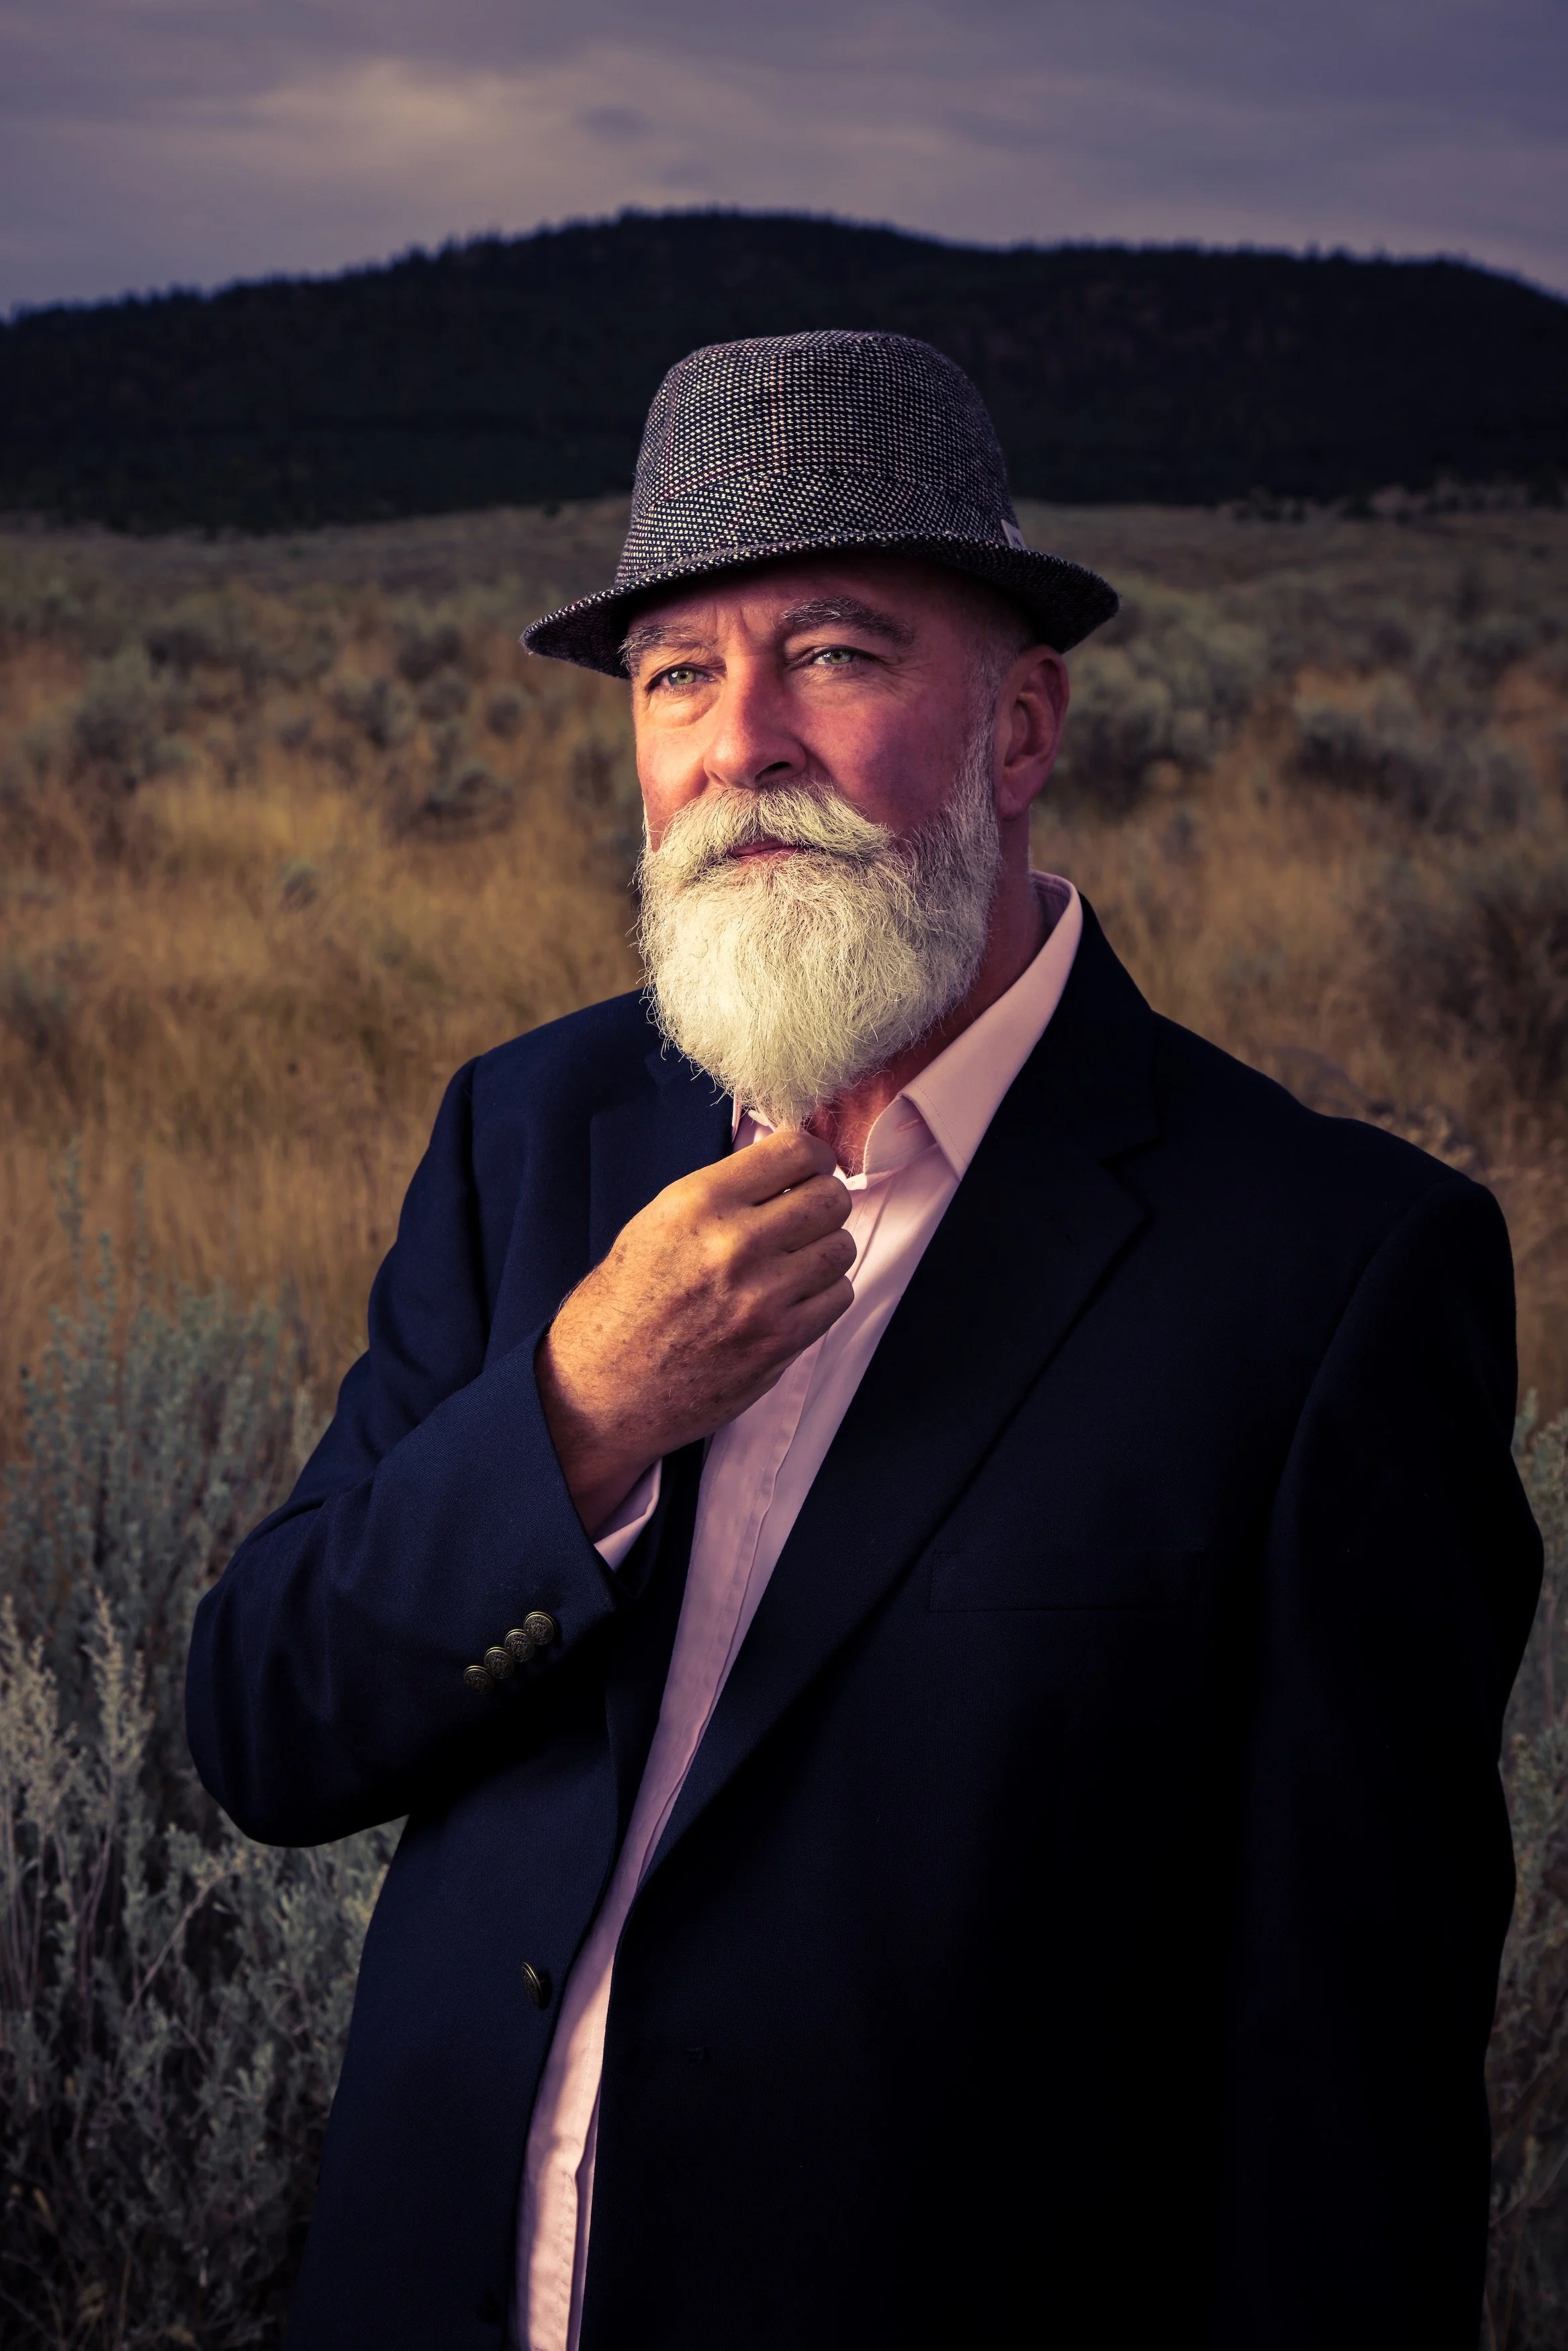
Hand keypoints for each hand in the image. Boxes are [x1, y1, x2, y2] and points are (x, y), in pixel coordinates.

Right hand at [537, 1128, 855, 1533]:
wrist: (600, 1387)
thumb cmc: (622, 1306)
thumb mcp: (656, 1224)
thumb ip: (722, 1195)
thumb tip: (784, 1173)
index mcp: (698, 1203)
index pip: (795, 1152)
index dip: (814, 1158)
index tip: (812, 1169)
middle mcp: (734, 1243)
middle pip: (830, 1198)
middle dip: (822, 1204)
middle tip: (803, 1219)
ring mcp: (763, 1296)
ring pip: (841, 1247)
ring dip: (824, 1251)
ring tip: (793, 1263)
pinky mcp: (780, 1342)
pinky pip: (839, 1296)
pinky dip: (823, 1294)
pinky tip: (792, 1299)